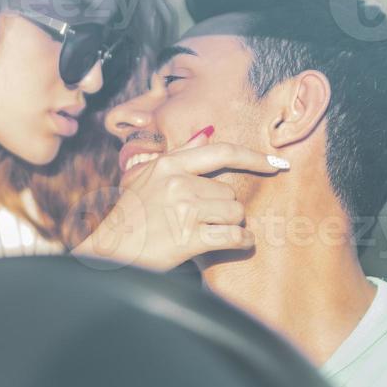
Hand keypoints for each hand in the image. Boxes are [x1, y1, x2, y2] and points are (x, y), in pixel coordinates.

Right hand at [75, 133, 288, 270]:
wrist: (110, 253)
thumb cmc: (128, 217)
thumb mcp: (144, 177)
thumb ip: (177, 154)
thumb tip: (206, 133)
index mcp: (168, 166)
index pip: (221, 152)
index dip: (253, 156)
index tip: (276, 163)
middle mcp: (177, 183)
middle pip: (229, 191)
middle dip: (224, 207)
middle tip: (202, 220)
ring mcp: (184, 210)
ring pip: (234, 212)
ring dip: (230, 225)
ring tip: (208, 232)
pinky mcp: (190, 237)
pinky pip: (233, 236)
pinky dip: (241, 241)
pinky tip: (238, 243)